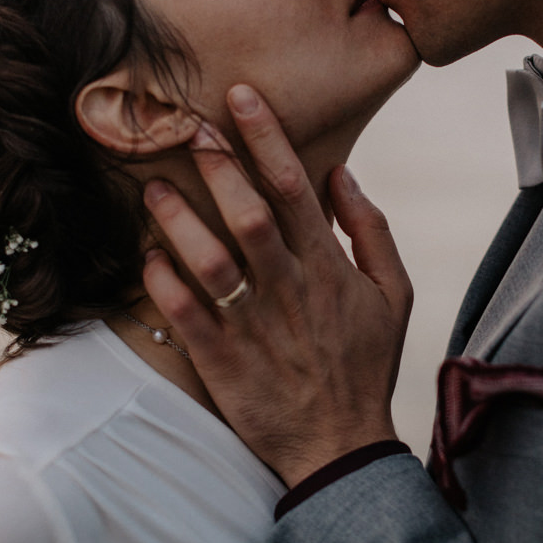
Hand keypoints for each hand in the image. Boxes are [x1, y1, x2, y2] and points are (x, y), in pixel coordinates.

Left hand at [141, 85, 412, 486]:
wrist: (341, 444)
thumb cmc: (367, 364)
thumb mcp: (394, 295)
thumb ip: (371, 232)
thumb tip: (343, 175)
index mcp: (329, 268)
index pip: (295, 188)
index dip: (267, 138)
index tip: (240, 97)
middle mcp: (290, 289)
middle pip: (249, 213)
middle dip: (218, 164)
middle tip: (185, 125)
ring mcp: (254, 324)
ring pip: (211, 260)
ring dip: (179, 220)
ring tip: (151, 187)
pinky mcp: (223, 360)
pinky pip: (186, 314)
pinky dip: (164, 283)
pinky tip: (147, 257)